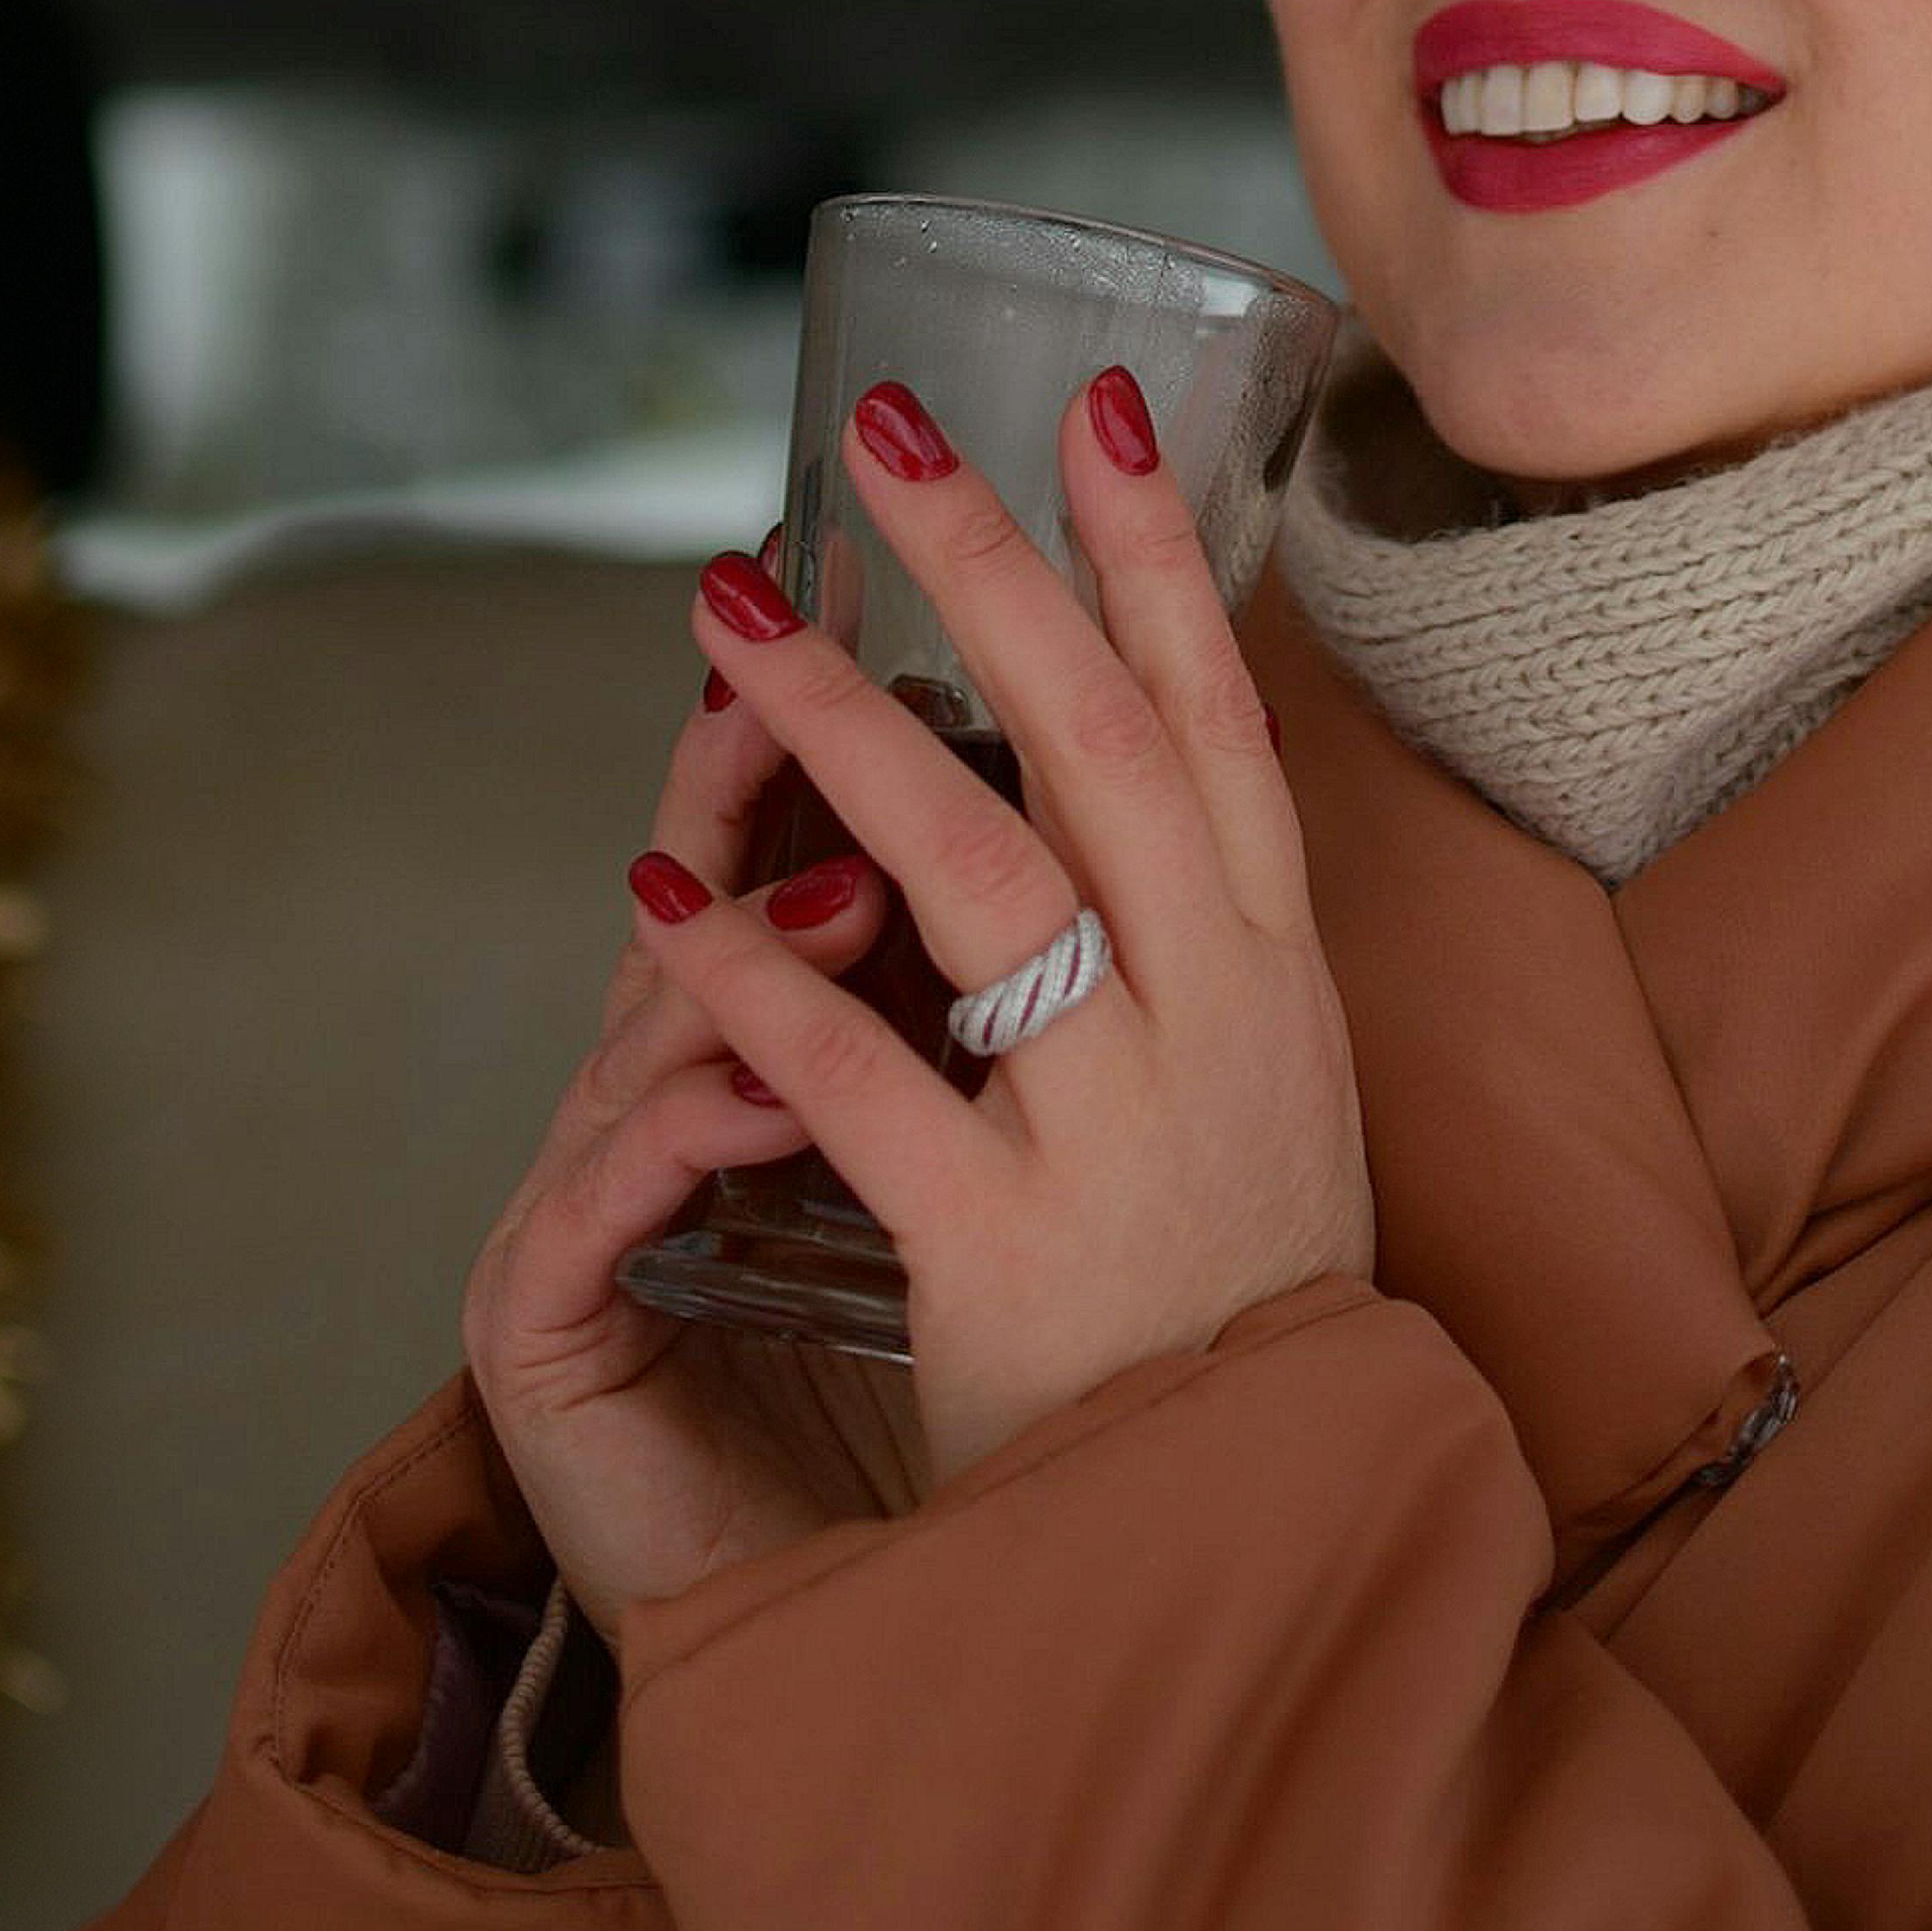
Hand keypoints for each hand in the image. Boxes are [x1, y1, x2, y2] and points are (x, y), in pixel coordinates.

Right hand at [462, 609, 928, 1628]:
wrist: (857, 1640)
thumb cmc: (922, 1393)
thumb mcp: (974, 1180)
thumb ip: (979, 1024)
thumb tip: (1105, 841)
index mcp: (773, 1062)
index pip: (798, 857)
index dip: (844, 721)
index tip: (909, 582)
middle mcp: (661, 1104)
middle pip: (699, 889)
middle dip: (767, 753)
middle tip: (811, 640)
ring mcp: (585, 1206)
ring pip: (652, 1027)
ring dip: (755, 948)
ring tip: (846, 880)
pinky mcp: (544, 1330)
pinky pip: (612, 1200)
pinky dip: (689, 1123)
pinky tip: (742, 1079)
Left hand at [635, 366, 1373, 1482]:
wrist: (1261, 1525)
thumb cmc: (1236, 1281)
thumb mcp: (1268, 1073)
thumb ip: (1196, 922)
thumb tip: (1121, 736)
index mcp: (1269, 964)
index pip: (1215, 711)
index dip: (1155, 554)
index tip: (1089, 405)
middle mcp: (1211, 1014)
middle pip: (1096, 742)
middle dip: (989, 568)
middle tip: (882, 431)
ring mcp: (1116, 1124)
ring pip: (975, 878)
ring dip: (840, 735)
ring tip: (731, 625)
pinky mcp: (1003, 1245)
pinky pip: (861, 1080)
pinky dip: (755, 982)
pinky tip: (662, 900)